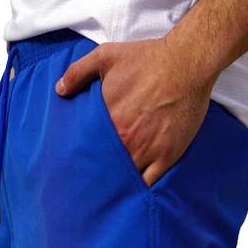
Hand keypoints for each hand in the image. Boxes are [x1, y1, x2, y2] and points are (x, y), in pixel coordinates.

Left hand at [55, 37, 216, 187]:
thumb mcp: (105, 57)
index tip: (79, 159)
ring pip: (125, 178)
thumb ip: (77, 73)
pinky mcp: (167, 156)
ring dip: (117, 183)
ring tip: (109, 189)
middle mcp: (125, 140)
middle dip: (99, 172)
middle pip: (105, 166)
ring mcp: (147, 151)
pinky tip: (132, 191)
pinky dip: (140, 188)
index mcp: (107, 120)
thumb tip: (60, 90)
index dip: (82, 155)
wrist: (187, 63)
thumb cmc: (148, 59)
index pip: (87, 148)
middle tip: (91, 180)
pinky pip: (149, 182)